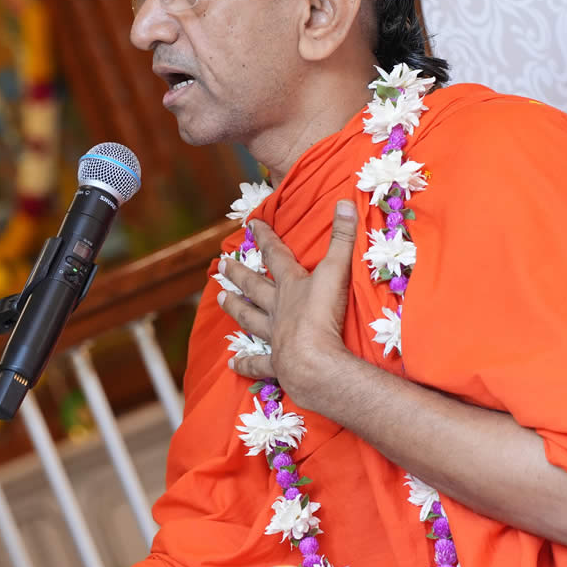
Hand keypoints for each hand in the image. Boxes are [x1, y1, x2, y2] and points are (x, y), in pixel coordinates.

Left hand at [217, 200, 359, 411]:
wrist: (315, 361)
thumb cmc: (326, 316)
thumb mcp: (337, 271)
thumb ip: (343, 238)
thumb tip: (346, 201)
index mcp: (291, 286)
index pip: (275, 255)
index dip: (264, 237)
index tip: (251, 224)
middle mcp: (277, 309)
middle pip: (254, 286)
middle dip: (239, 273)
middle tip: (221, 264)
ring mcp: (274, 336)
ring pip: (249, 319)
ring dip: (235, 308)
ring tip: (220, 299)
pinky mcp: (276, 363)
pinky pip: (257, 364)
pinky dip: (245, 365)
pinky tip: (233, 365)